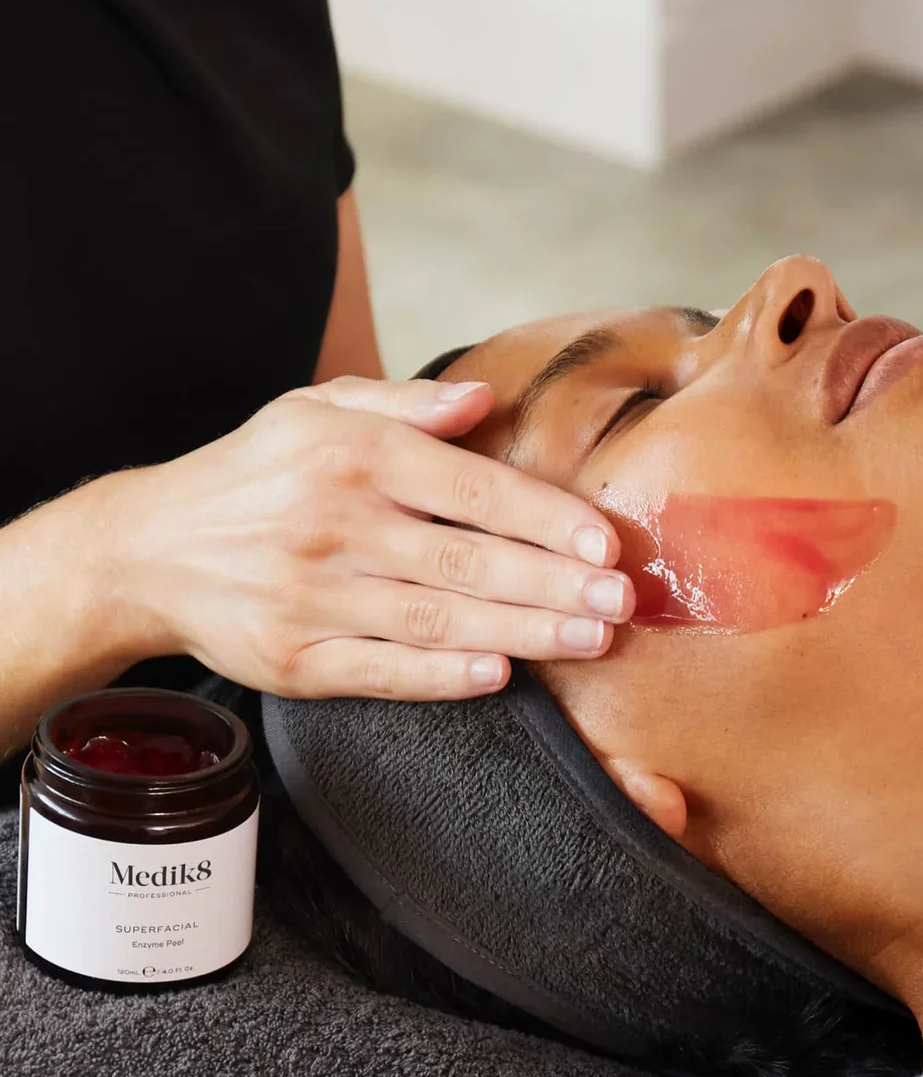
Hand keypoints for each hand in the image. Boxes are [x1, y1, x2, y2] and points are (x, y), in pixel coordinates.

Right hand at [102, 377, 633, 698]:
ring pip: (438, 618)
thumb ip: (404, 404)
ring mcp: (313, 596)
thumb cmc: (254, 475)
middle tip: (622, 603)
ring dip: (522, 632)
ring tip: (590, 639)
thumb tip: (483, 399)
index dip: (546, 519)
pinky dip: (441, 677)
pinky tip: (497, 676)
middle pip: (468, 559)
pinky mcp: (292, 658)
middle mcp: (335, 524)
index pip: (472, 488)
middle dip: (555, 584)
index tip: (605, 544)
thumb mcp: (314, 411)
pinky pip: (380, 670)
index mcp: (353, 455)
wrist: (145, 548)